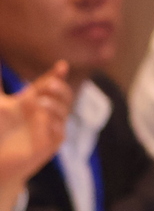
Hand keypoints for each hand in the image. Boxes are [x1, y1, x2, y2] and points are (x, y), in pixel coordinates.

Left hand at [0, 63, 71, 208]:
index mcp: (33, 103)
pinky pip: (59, 132)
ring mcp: (49, 130)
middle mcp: (45, 115)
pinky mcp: (49, 145)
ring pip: (64, 112)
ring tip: (41, 101)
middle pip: (63, 97)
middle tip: (49, 84)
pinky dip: (55, 123)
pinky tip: (46, 118)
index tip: (62, 65)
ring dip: (56, 105)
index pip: (48, 86)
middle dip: (61, 89)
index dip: (56, 75)